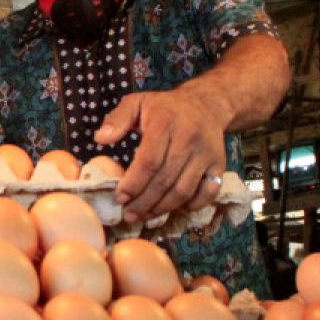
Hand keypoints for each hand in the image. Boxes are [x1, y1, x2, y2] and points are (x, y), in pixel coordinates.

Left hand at [93, 86, 229, 220]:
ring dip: (162, 208)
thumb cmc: (165, 108)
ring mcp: (206, 154)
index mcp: (166, 123)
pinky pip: (208, 193)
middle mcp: (189, 139)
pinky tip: (172, 209)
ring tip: (144, 216)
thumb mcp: (137, 103)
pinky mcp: (219, 164)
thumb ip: (117, 119)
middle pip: (165, 180)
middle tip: (128, 214)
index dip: (134, 184)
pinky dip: (191, 206)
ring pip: (184, 190)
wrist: (206, 104)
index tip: (120, 198)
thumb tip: (100, 138)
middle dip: (144, 202)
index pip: (149, 161)